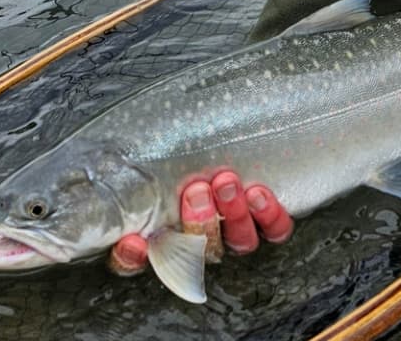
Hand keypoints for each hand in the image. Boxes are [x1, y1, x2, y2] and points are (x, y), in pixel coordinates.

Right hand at [108, 170, 293, 274]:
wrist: (228, 140)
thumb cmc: (178, 155)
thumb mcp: (151, 164)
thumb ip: (133, 182)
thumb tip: (127, 209)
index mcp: (164, 235)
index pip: (139, 259)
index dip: (134, 258)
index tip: (135, 241)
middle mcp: (200, 242)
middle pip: (199, 249)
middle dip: (198, 221)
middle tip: (195, 191)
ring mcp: (235, 234)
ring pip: (238, 241)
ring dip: (232, 213)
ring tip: (226, 182)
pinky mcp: (266, 222)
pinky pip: (274, 230)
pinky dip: (268, 215)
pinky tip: (258, 192)